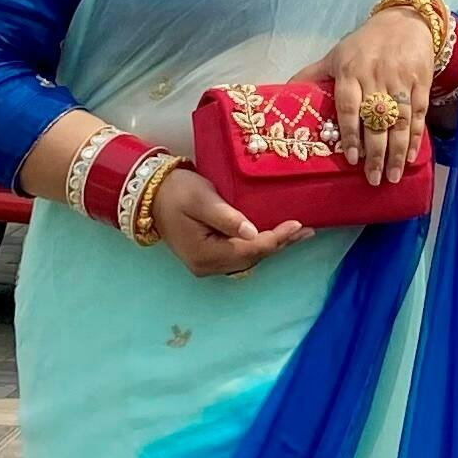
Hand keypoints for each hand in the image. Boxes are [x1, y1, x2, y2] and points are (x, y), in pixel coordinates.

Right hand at [149, 165, 309, 275]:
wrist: (151, 194)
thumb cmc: (176, 191)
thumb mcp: (202, 199)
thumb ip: (227, 217)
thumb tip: (252, 233)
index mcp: (205, 254)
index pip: (250, 250)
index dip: (276, 238)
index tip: (298, 224)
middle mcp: (207, 266)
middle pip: (252, 258)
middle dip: (280, 244)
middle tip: (306, 231)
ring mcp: (207, 264)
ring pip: (248, 258)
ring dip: (272, 246)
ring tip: (297, 234)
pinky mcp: (208, 257)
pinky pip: (240, 255)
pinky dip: (259, 246)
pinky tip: (274, 236)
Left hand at [321, 6, 438, 187]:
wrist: (404, 22)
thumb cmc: (364, 43)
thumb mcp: (336, 55)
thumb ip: (312, 75)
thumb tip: (283, 93)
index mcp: (350, 71)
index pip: (349, 107)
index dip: (350, 134)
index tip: (353, 159)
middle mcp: (375, 77)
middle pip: (375, 120)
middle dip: (375, 153)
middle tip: (373, 178)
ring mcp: (400, 80)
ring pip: (398, 121)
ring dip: (396, 151)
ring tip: (392, 176)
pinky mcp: (421, 82)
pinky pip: (417, 114)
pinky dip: (415, 137)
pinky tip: (410, 156)